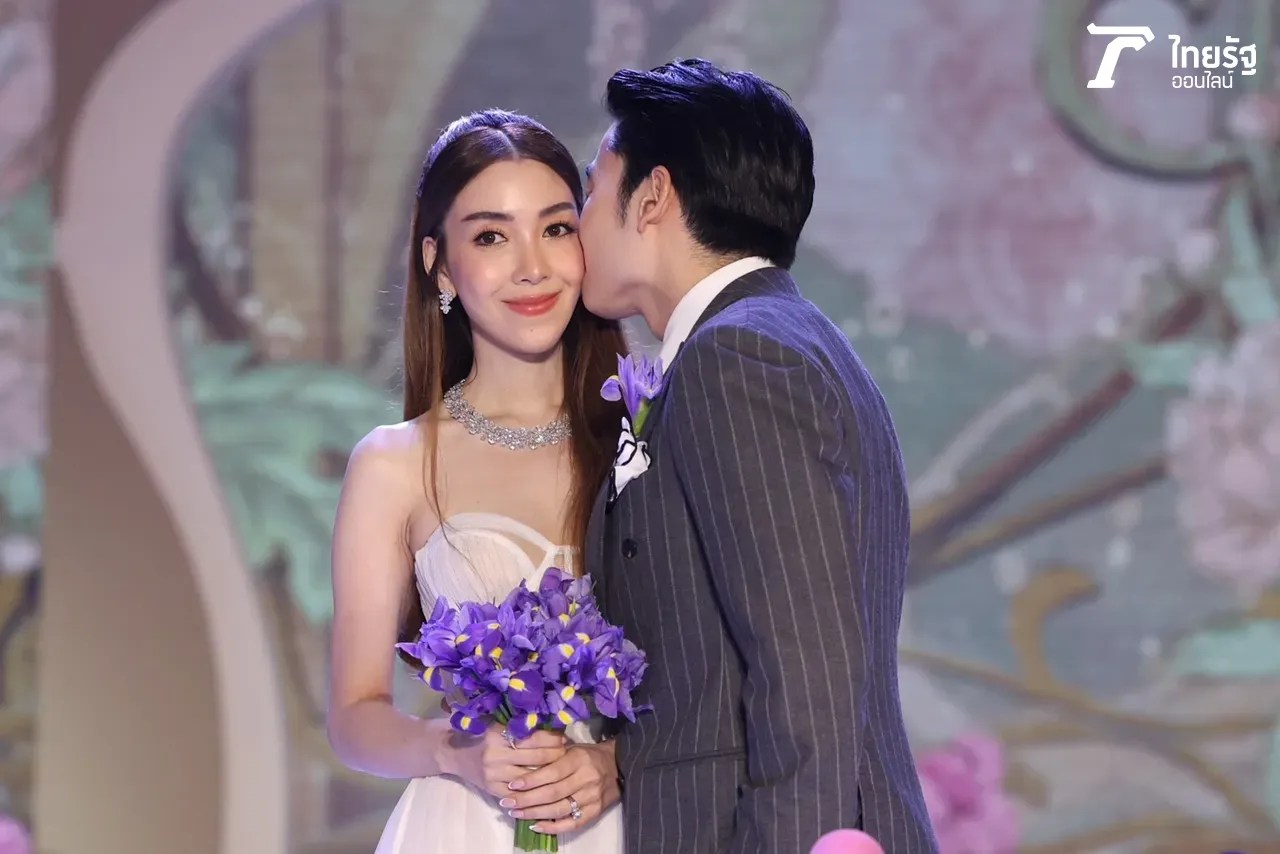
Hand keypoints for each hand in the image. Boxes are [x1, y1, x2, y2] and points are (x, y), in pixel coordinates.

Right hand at [444, 723, 566, 800]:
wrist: (455, 754)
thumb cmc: (482, 736)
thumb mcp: (498, 725)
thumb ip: (520, 727)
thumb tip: (554, 725)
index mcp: (498, 734)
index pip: (533, 737)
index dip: (552, 738)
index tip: (563, 738)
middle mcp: (495, 755)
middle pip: (536, 758)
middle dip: (555, 755)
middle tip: (566, 753)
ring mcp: (493, 775)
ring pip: (531, 777)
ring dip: (548, 774)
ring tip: (560, 769)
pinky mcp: (492, 790)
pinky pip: (520, 794)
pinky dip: (534, 791)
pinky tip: (546, 787)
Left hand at [501, 741, 620, 834]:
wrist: (618, 766)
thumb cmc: (588, 755)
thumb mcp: (570, 747)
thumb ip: (549, 751)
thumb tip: (520, 752)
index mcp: (579, 760)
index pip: (552, 773)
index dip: (531, 780)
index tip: (512, 785)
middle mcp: (586, 779)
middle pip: (552, 793)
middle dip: (526, 800)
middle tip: (507, 803)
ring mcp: (591, 798)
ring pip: (559, 810)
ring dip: (534, 814)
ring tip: (516, 813)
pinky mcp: (594, 812)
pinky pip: (571, 824)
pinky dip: (552, 828)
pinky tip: (536, 826)